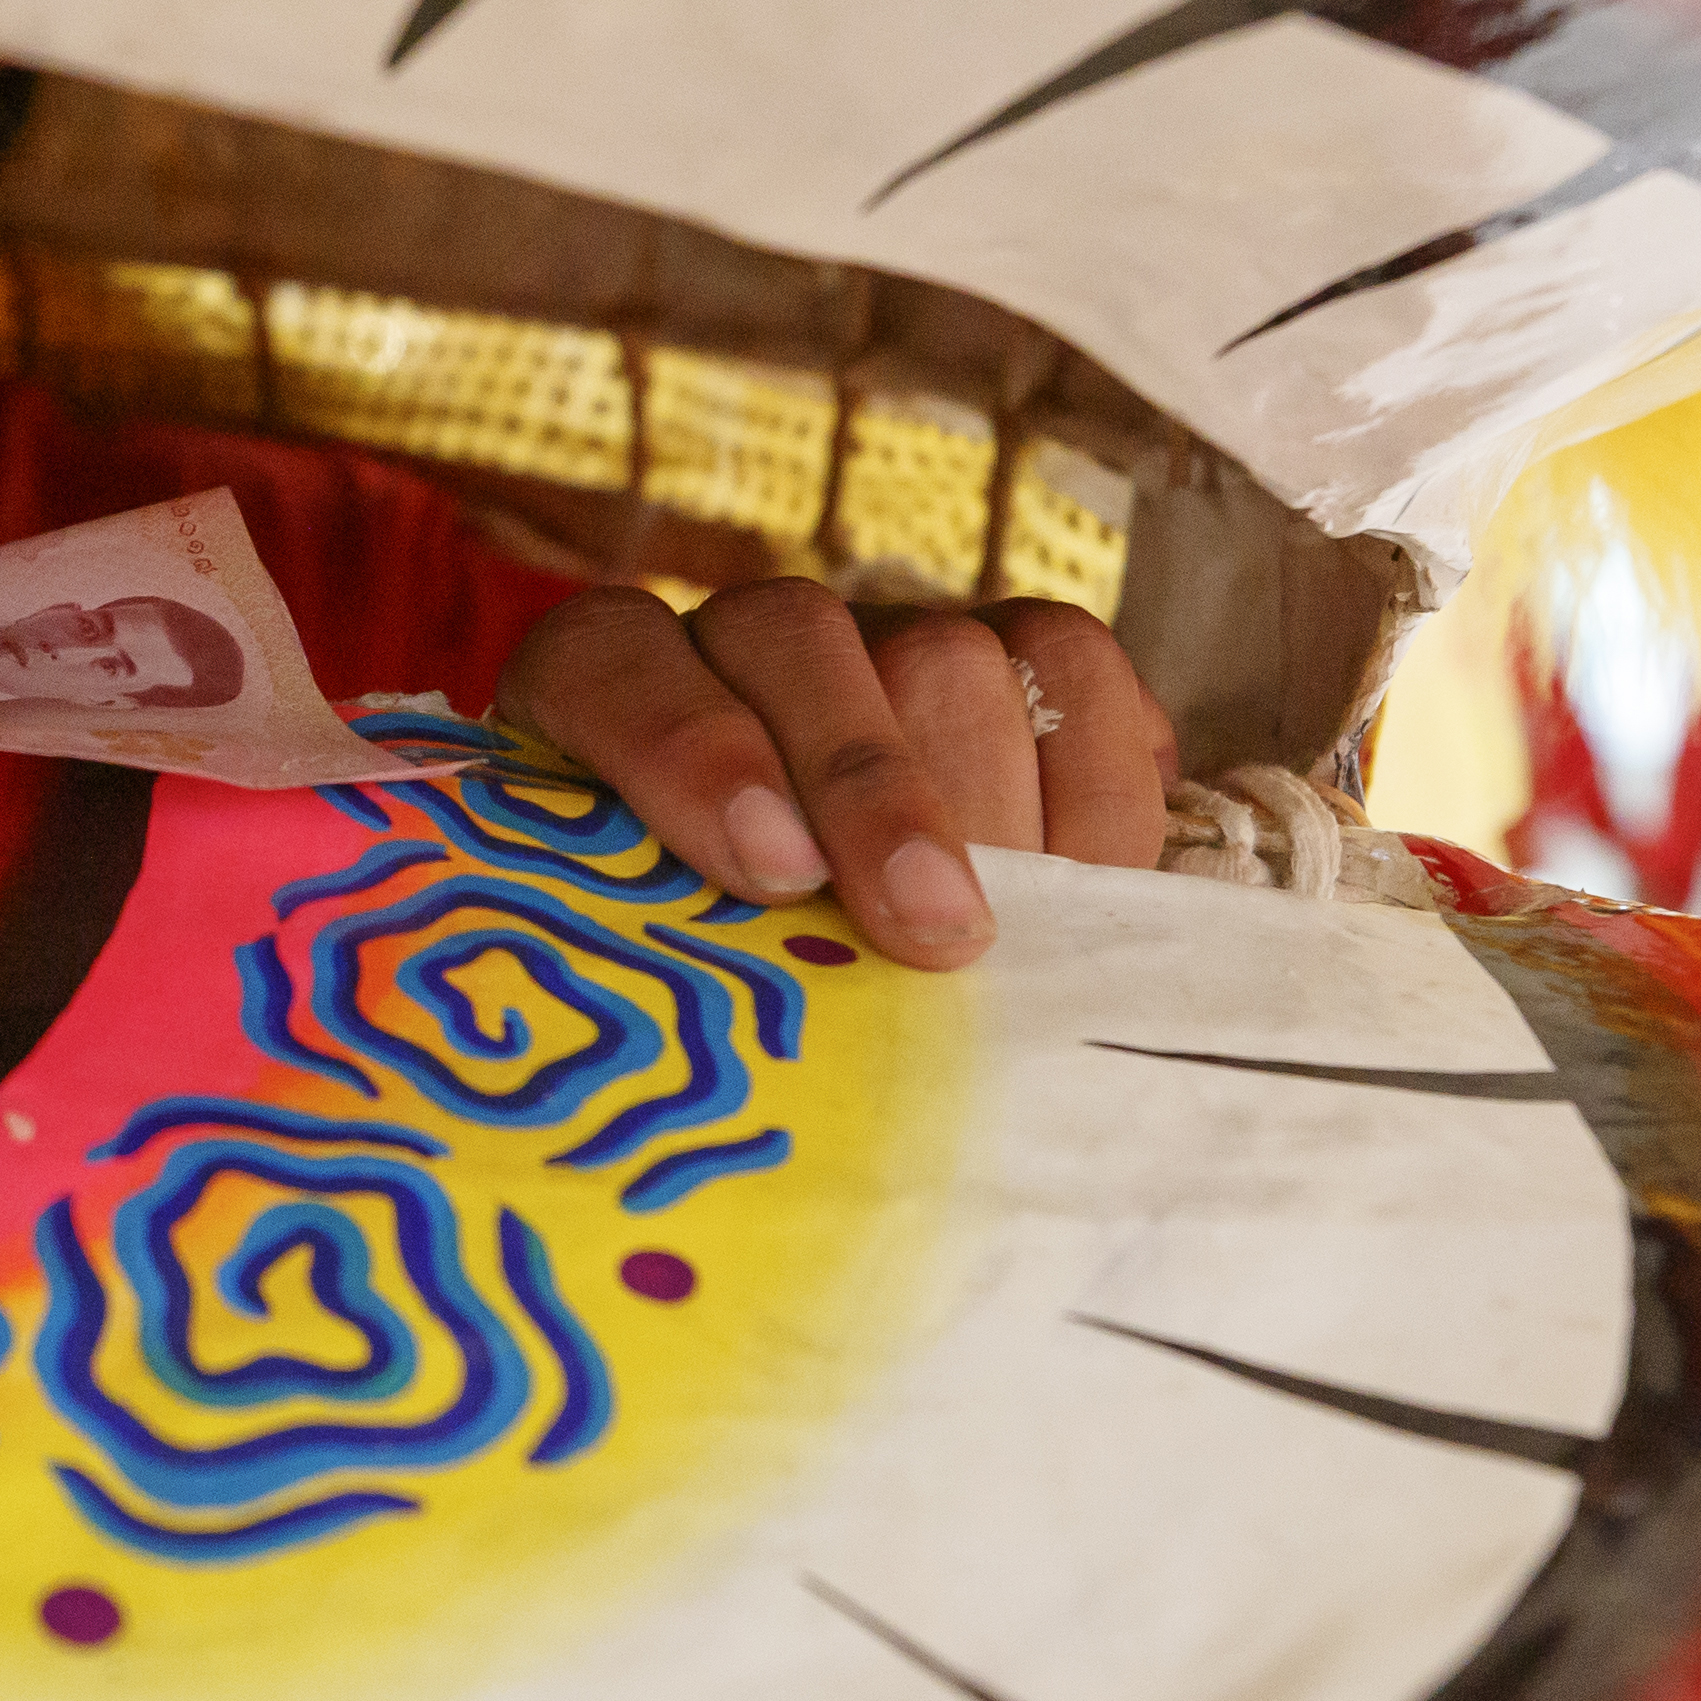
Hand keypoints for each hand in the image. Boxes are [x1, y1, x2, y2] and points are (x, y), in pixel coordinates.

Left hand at [493, 582, 1176, 969]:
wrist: (796, 959)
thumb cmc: (698, 984)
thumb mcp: (653, 974)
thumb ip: (664, 966)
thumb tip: (739, 1062)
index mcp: (592, 694)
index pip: (613, 661)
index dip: (688, 747)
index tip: (770, 874)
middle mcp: (732, 644)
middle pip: (799, 643)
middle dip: (873, 795)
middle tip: (933, 935)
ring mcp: (875, 638)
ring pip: (943, 652)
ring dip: (995, 803)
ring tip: (1023, 935)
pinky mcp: (1001, 652)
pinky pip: (1068, 657)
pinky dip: (1100, 765)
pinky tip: (1108, 870)